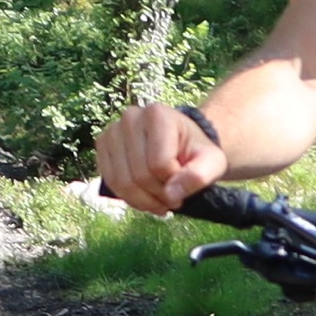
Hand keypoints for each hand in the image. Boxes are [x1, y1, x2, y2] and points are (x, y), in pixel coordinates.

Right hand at [93, 96, 223, 217]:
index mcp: (157, 115)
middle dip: (157, 195)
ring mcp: (112, 131)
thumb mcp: (212, 163)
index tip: (184, 184)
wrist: (180, 144)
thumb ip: (199, 176)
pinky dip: (127, 197)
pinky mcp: (102, 145)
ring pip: (121, 182)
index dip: (173, 183)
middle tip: (172, 198)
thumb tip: (171, 194)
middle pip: (139, 175)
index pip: (159, 164)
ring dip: (143, 200)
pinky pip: (109, 181)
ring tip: (159, 199)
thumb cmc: (196, 151)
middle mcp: (130, 117)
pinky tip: (143, 196)